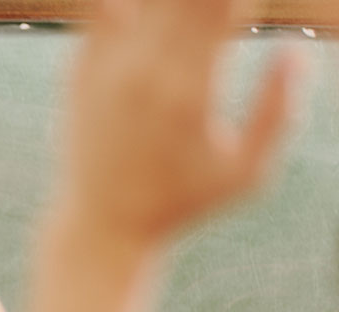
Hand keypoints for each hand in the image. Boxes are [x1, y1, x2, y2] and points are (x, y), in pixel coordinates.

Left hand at [61, 0, 298, 249]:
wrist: (102, 227)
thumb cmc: (181, 203)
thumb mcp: (244, 174)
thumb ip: (278, 113)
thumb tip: (296, 51)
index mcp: (189, 92)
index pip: (220, 4)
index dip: (235, 1)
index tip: (239, 18)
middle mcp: (142, 74)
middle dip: (207, 1)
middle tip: (214, 24)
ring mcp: (105, 71)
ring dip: (168, 6)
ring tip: (181, 29)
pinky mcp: (78, 73)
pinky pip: (102, 10)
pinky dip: (129, 8)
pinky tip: (147, 26)